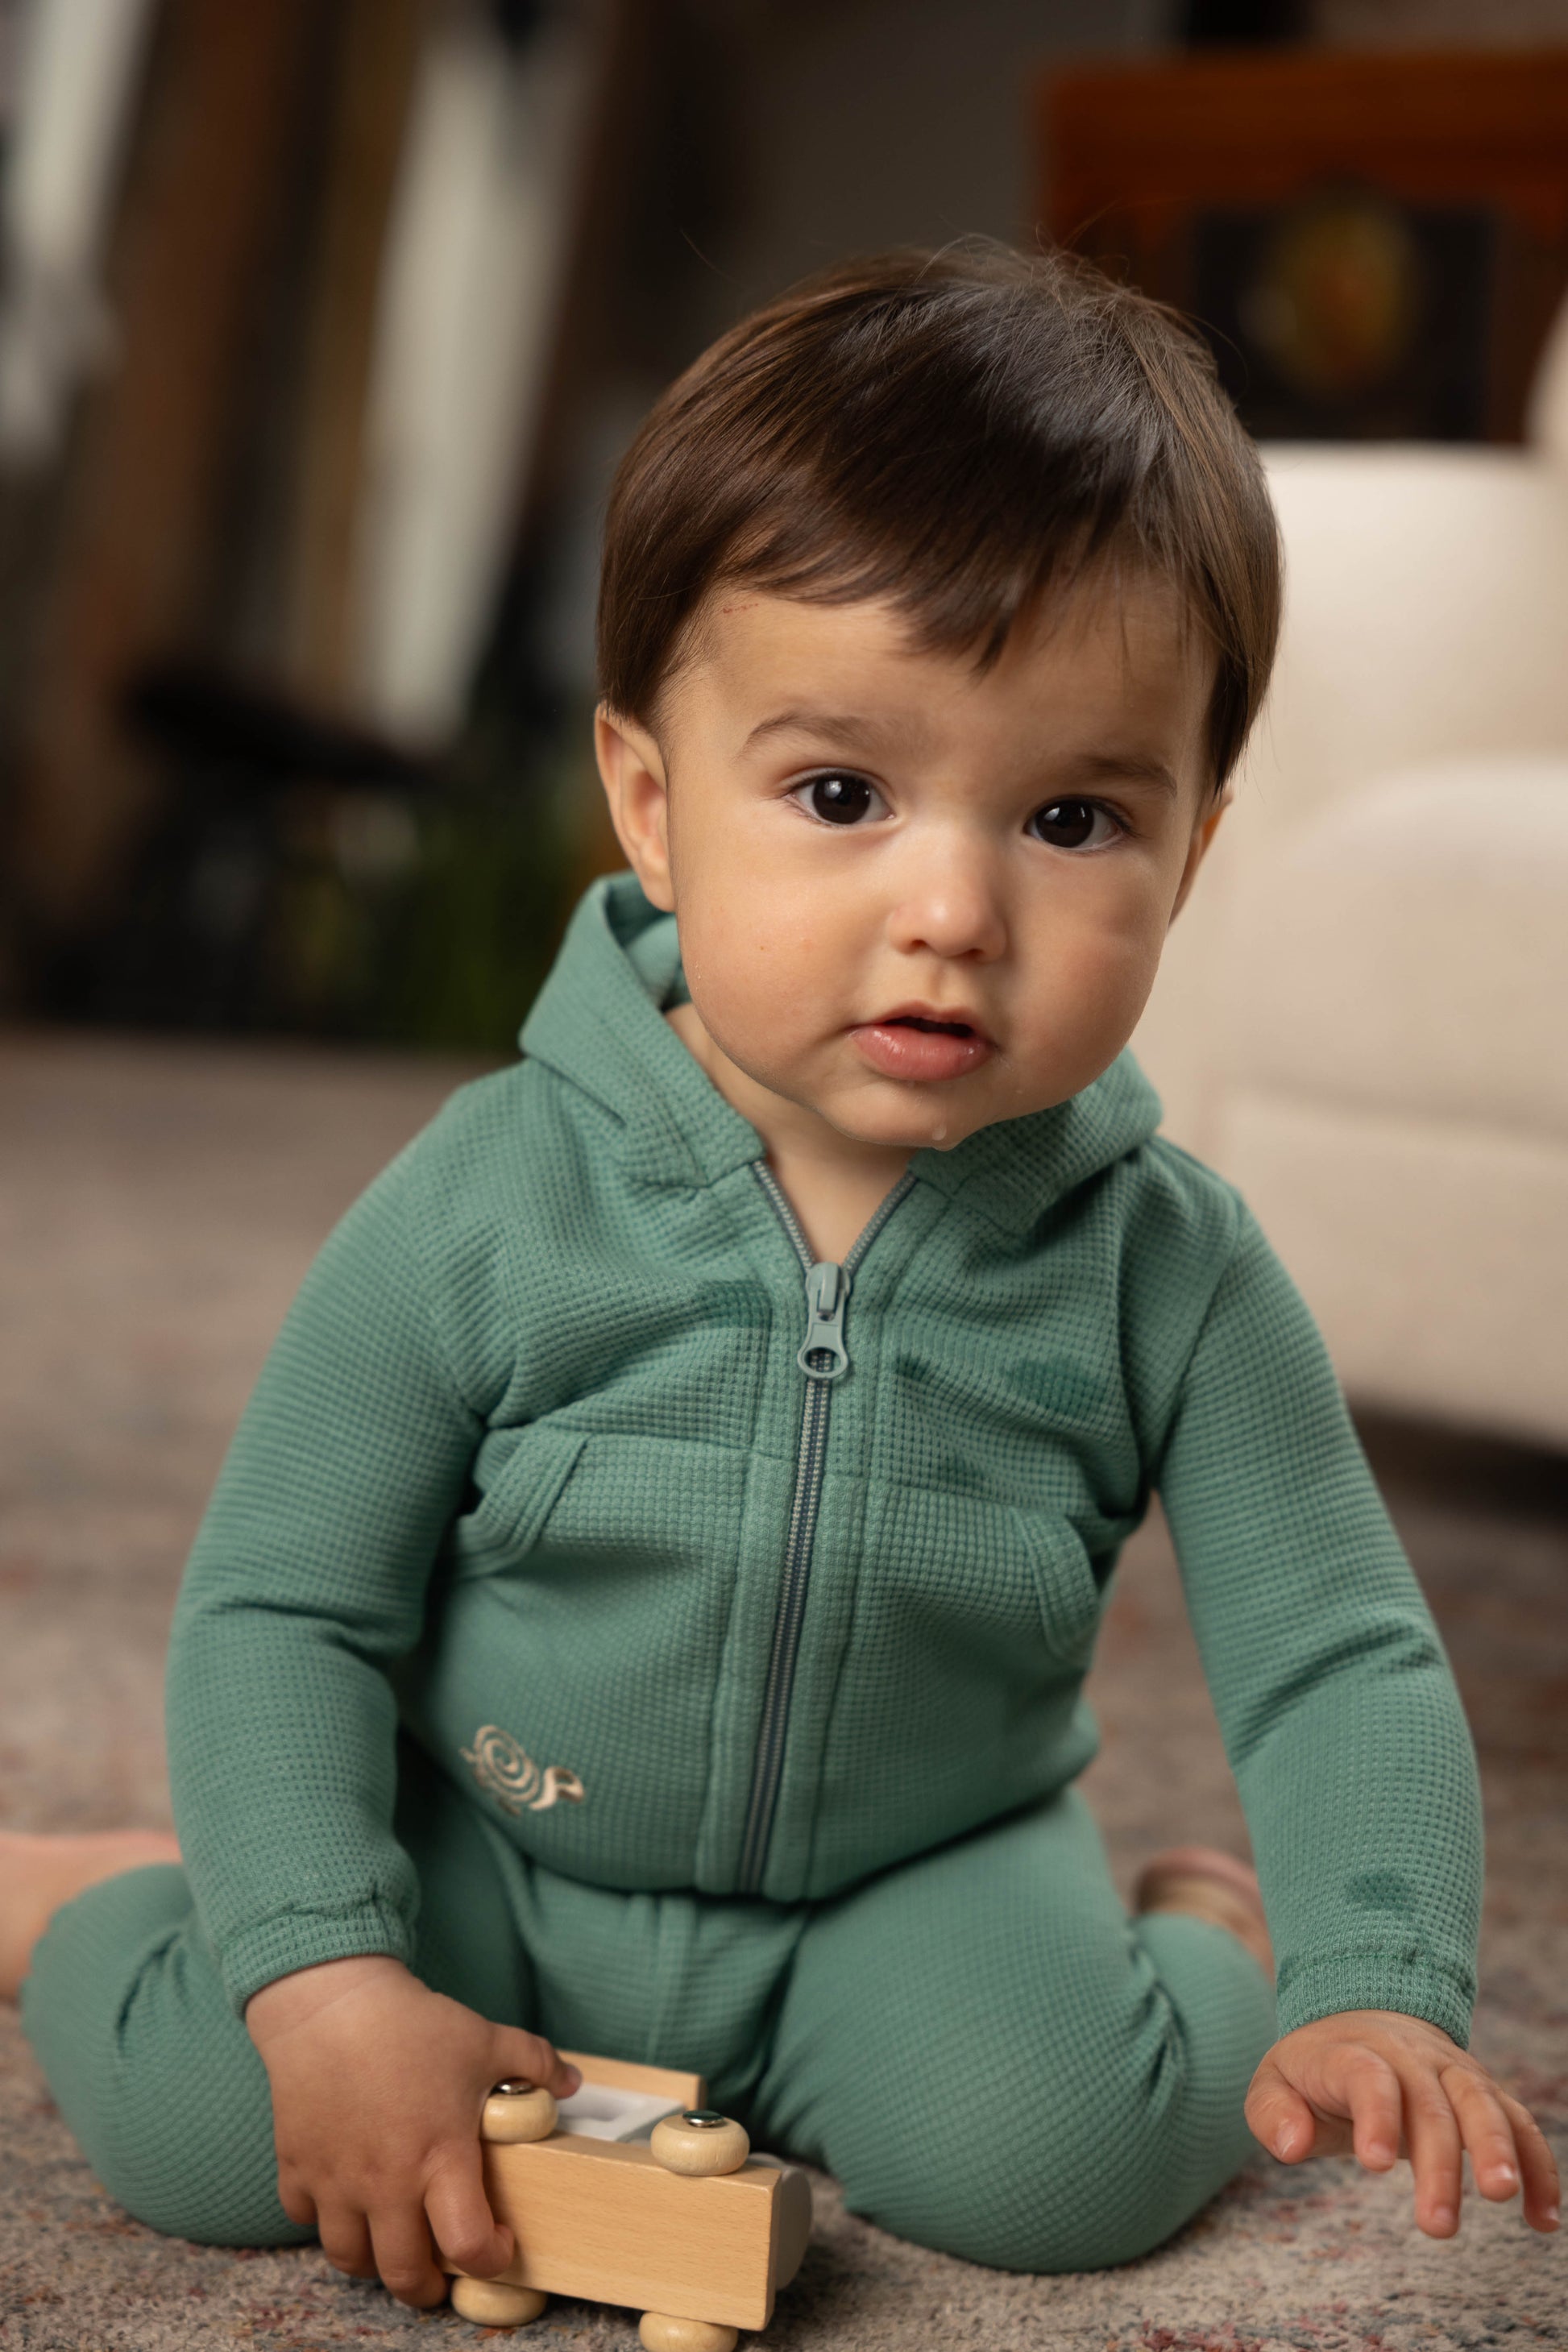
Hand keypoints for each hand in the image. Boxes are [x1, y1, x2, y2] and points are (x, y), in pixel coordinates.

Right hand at [245, 1953, 580, 2306]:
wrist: (331, 2001)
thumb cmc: (413, 2023)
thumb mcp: (486, 2039)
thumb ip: (536, 2063)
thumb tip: (571, 2082)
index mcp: (440, 2158)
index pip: (469, 2246)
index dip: (492, 2260)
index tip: (500, 2244)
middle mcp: (386, 2183)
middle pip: (404, 2275)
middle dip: (426, 2288)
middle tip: (439, 2274)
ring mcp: (336, 2181)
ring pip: (350, 2259)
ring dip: (374, 2262)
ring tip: (392, 2243)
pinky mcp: (297, 2166)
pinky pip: (305, 2218)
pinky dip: (324, 2218)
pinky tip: (345, 2197)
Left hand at [1246, 2009, 1558, 2236]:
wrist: (1362, 2016)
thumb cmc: (1316, 2069)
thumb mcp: (1274, 2082)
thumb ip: (1273, 2113)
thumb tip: (1290, 2146)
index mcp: (1354, 2052)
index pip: (1367, 2076)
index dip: (1375, 2115)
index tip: (1374, 2165)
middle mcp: (1409, 2055)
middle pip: (1430, 2103)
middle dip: (1438, 2163)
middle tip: (1437, 2225)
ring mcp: (1451, 2070)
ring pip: (1482, 2102)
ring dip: (1497, 2148)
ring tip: (1504, 2196)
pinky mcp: (1483, 2091)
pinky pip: (1518, 2123)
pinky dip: (1537, 2165)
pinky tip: (1542, 2219)